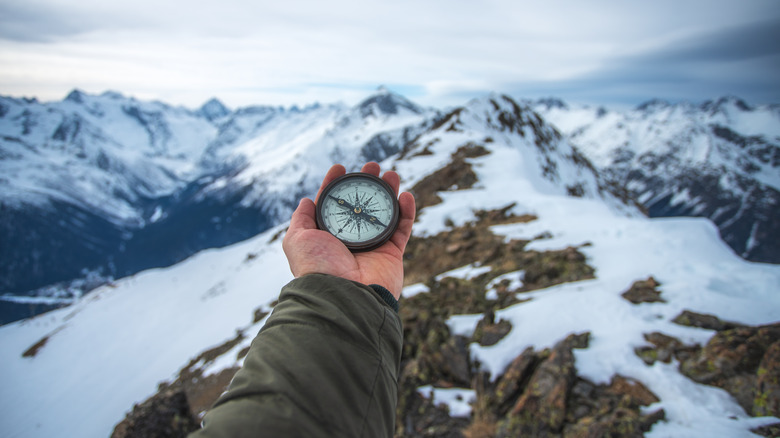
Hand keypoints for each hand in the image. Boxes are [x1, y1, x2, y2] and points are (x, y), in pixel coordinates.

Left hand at [282, 162, 415, 298]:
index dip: (336, 184)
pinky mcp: (392, 254)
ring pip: (385, 213)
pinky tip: (406, 195)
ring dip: (389, 192)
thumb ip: (301, 219)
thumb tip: (306, 201)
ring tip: (391, 174)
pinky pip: (403, 229)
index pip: (333, 204)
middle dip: (367, 183)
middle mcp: (351, 239)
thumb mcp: (297, 239)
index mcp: (328, 235)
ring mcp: (373, 246)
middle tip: (372, 166)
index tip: (340, 167)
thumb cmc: (317, 267)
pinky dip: (407, 212)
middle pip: (362, 205)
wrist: (343, 295)